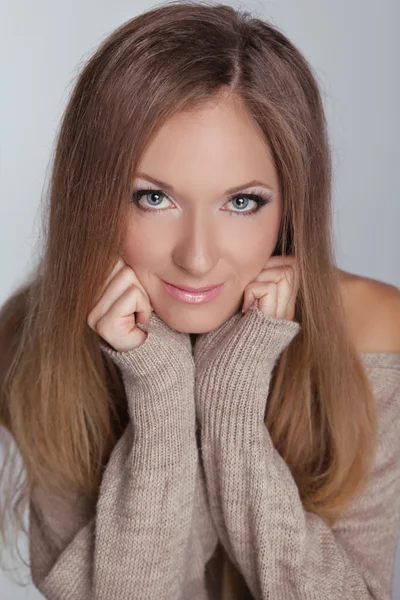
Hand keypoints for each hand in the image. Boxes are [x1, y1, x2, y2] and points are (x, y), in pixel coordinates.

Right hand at [87, 258, 153, 351]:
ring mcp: (91, 312)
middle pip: (121, 265)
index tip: (131, 292)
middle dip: (138, 283)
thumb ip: (122, 264)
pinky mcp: (103, 324)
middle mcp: (84, 297)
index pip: (109, 255)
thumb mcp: (132, 283)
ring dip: (142, 296)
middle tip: (136, 305)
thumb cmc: (142, 313)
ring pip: (127, 276)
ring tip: (136, 313)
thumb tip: (120, 234)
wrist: (149, 349)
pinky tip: (138, 321)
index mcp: (88, 284)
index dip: (130, 270)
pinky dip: (144, 307)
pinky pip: (132, 295)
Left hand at [193, 255, 300, 370]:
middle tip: (246, 287)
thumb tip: (240, 272)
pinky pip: (270, 287)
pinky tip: (243, 309)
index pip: (288, 268)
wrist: (222, 385)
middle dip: (267, 265)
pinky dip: (253, 288)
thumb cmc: (219, 355)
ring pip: (285, 272)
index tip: (247, 280)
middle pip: (291, 267)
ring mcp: (280, 319)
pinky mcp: (271, 324)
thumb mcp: (232, 318)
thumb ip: (243, 297)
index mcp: (276, 311)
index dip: (269, 264)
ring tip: (244, 299)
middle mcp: (284, 314)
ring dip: (260, 276)